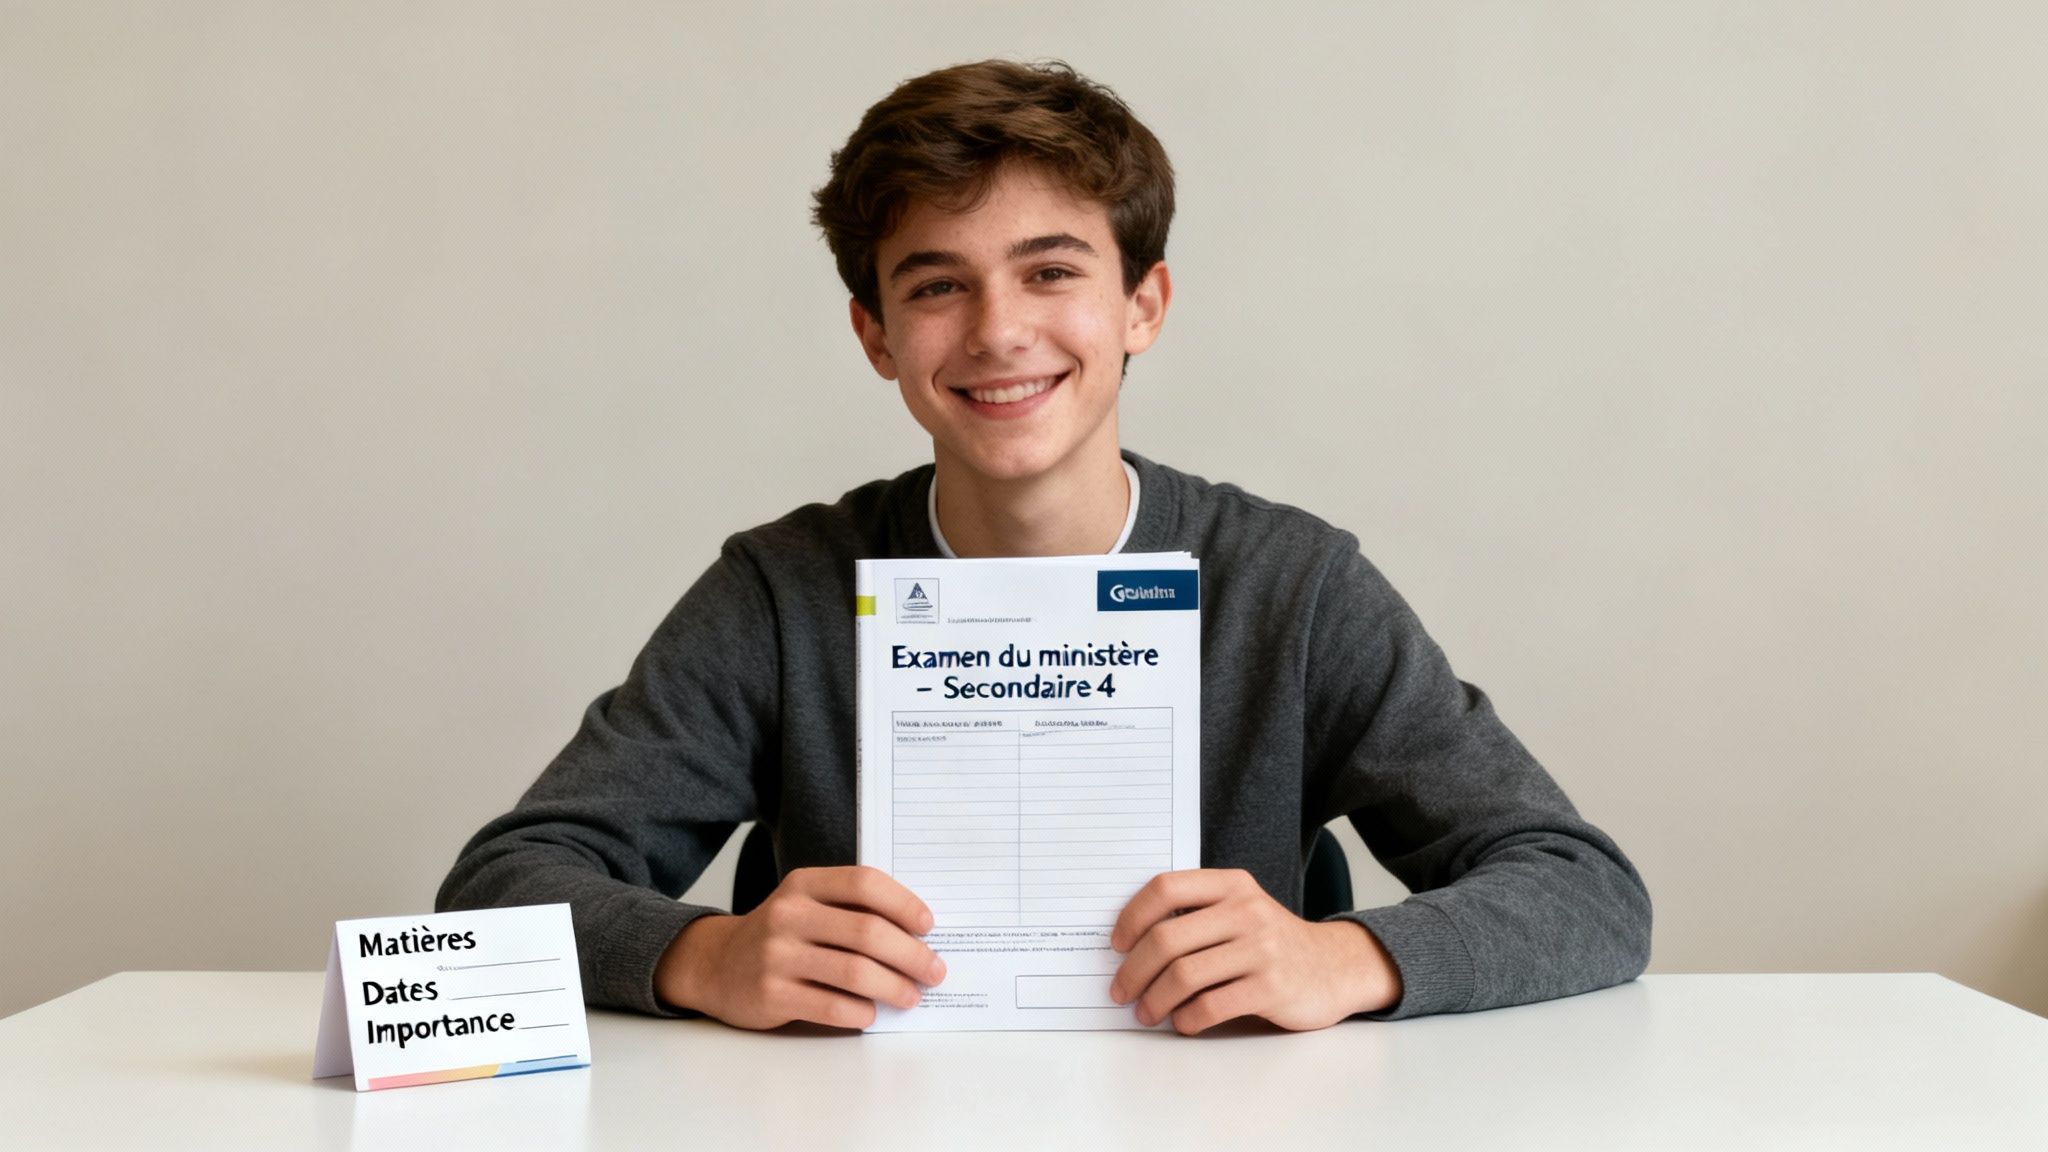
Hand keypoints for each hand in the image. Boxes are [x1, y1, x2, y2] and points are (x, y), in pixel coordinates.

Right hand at [654, 865, 946, 1030]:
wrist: (716, 964)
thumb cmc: (780, 935)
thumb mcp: (806, 905)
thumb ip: (850, 910)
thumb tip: (918, 935)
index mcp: (804, 884)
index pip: (864, 883)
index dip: (904, 904)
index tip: (929, 925)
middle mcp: (788, 914)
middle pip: (867, 932)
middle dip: (911, 954)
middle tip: (934, 970)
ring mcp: (777, 955)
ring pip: (855, 972)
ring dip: (894, 987)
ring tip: (912, 996)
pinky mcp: (771, 994)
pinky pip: (831, 1006)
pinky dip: (861, 1012)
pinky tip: (873, 1013)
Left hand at [1108, 868, 1401, 1034]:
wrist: (1334, 967)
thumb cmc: (1271, 942)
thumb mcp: (1240, 910)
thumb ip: (1196, 914)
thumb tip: (1130, 944)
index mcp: (1231, 885)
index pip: (1165, 888)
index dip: (1131, 916)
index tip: (1116, 944)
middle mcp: (1246, 911)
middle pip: (1167, 938)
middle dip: (1134, 970)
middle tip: (1120, 990)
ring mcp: (1261, 949)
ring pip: (1184, 975)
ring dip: (1154, 1000)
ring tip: (1146, 1012)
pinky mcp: (1272, 987)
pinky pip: (1211, 1006)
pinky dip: (1187, 1019)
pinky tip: (1182, 1023)